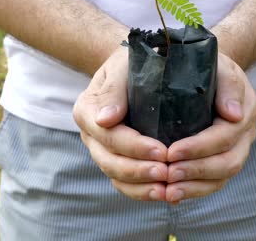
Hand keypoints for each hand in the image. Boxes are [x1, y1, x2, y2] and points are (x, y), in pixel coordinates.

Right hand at [73, 47, 168, 200]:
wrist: (135, 66)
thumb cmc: (132, 61)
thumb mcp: (123, 66)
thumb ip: (114, 90)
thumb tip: (105, 119)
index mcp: (87, 109)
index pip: (109, 135)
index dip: (135, 147)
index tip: (163, 150)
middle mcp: (90, 133)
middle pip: (109, 161)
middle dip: (139, 170)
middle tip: (168, 171)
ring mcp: (101, 149)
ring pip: (116, 176)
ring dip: (141, 186)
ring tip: (168, 188)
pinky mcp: (116, 160)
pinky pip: (124, 183)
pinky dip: (141, 192)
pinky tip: (164, 193)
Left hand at [164, 52, 255, 202]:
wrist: (207, 65)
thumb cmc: (204, 61)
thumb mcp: (214, 60)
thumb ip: (226, 82)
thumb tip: (233, 114)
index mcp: (246, 106)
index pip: (226, 135)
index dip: (200, 147)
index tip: (171, 152)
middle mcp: (246, 130)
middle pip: (229, 161)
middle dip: (197, 170)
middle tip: (167, 173)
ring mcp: (238, 146)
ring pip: (223, 176)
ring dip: (195, 186)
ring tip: (168, 191)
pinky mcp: (224, 157)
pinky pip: (215, 182)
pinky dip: (194, 190)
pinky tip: (172, 194)